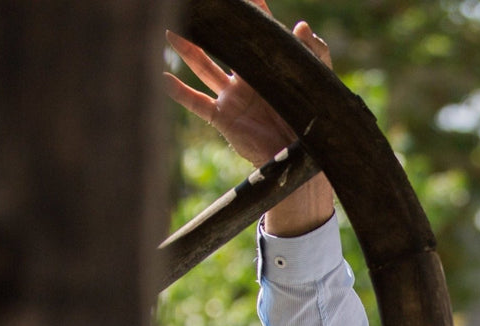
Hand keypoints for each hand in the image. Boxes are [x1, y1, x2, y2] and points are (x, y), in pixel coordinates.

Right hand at [165, 1, 334, 234]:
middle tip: (196, 8)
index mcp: (267, 67)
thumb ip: (315, 54)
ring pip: (202, 67)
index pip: (253, 33)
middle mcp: (245, 79)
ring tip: (170, 29)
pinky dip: (178, 91)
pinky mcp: (223, 118)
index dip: (247, 13)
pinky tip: (162, 77)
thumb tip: (300, 25)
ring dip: (186, 49)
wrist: (301, 157)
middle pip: (220, 46)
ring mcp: (231, 98)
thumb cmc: (311, 121)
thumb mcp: (317, 84)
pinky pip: (195, 102)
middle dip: (208, 28)